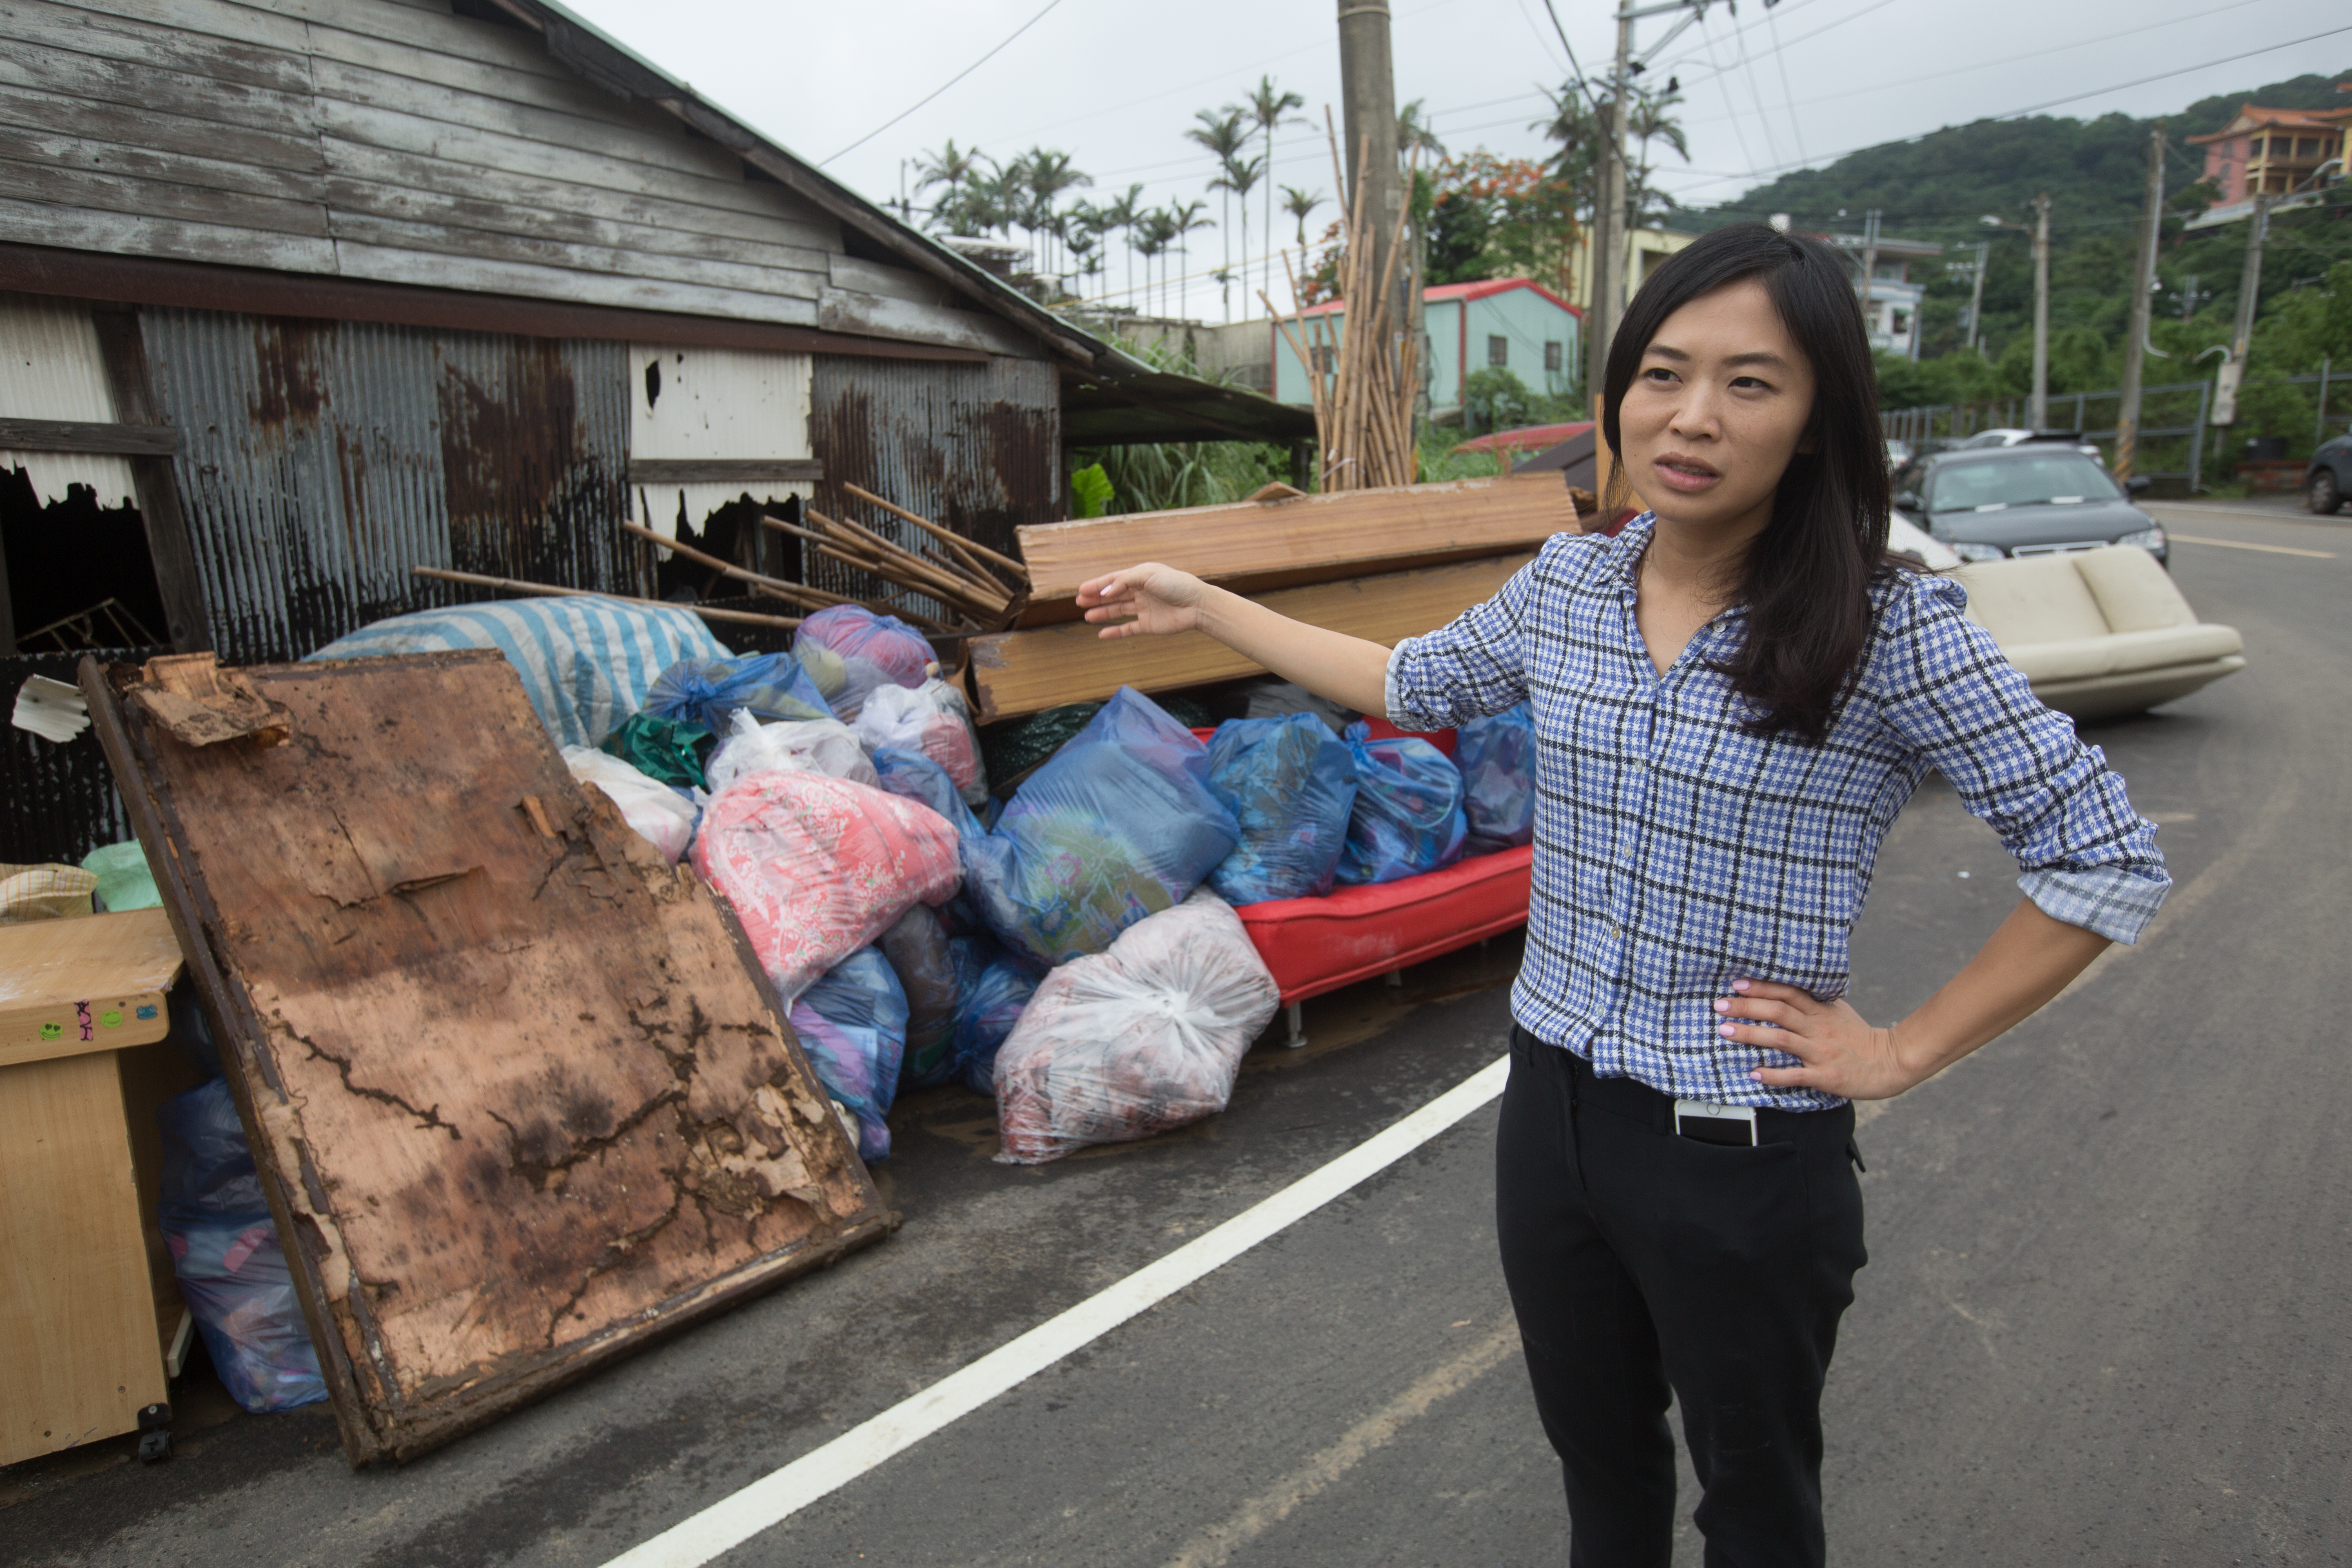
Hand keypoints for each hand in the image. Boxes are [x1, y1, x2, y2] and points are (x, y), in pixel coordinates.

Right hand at [1076, 563, 1212, 639]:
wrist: (1197, 605)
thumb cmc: (1176, 584)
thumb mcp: (1148, 575)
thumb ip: (1125, 581)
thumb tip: (1106, 591)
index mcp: (1140, 576)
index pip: (1114, 580)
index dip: (1097, 584)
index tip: (1081, 589)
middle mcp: (1141, 592)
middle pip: (1113, 595)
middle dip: (1096, 598)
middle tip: (1079, 602)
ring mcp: (1144, 609)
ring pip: (1118, 611)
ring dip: (1102, 613)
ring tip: (1087, 617)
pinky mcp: (1149, 625)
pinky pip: (1128, 629)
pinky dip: (1114, 632)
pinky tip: (1102, 634)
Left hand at [1714, 978, 1924, 1100]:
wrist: (1892, 1062)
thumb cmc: (1860, 1038)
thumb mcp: (1838, 1012)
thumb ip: (1814, 1002)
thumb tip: (1786, 990)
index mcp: (1821, 1011)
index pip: (1788, 992)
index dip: (1762, 987)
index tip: (1737, 984)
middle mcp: (1818, 1028)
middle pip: (1779, 1012)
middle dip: (1747, 1007)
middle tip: (1720, 1005)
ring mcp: (1821, 1052)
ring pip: (1782, 1039)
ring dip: (1752, 1035)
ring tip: (1727, 1032)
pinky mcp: (1826, 1075)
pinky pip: (1796, 1075)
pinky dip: (1774, 1074)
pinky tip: (1754, 1073)